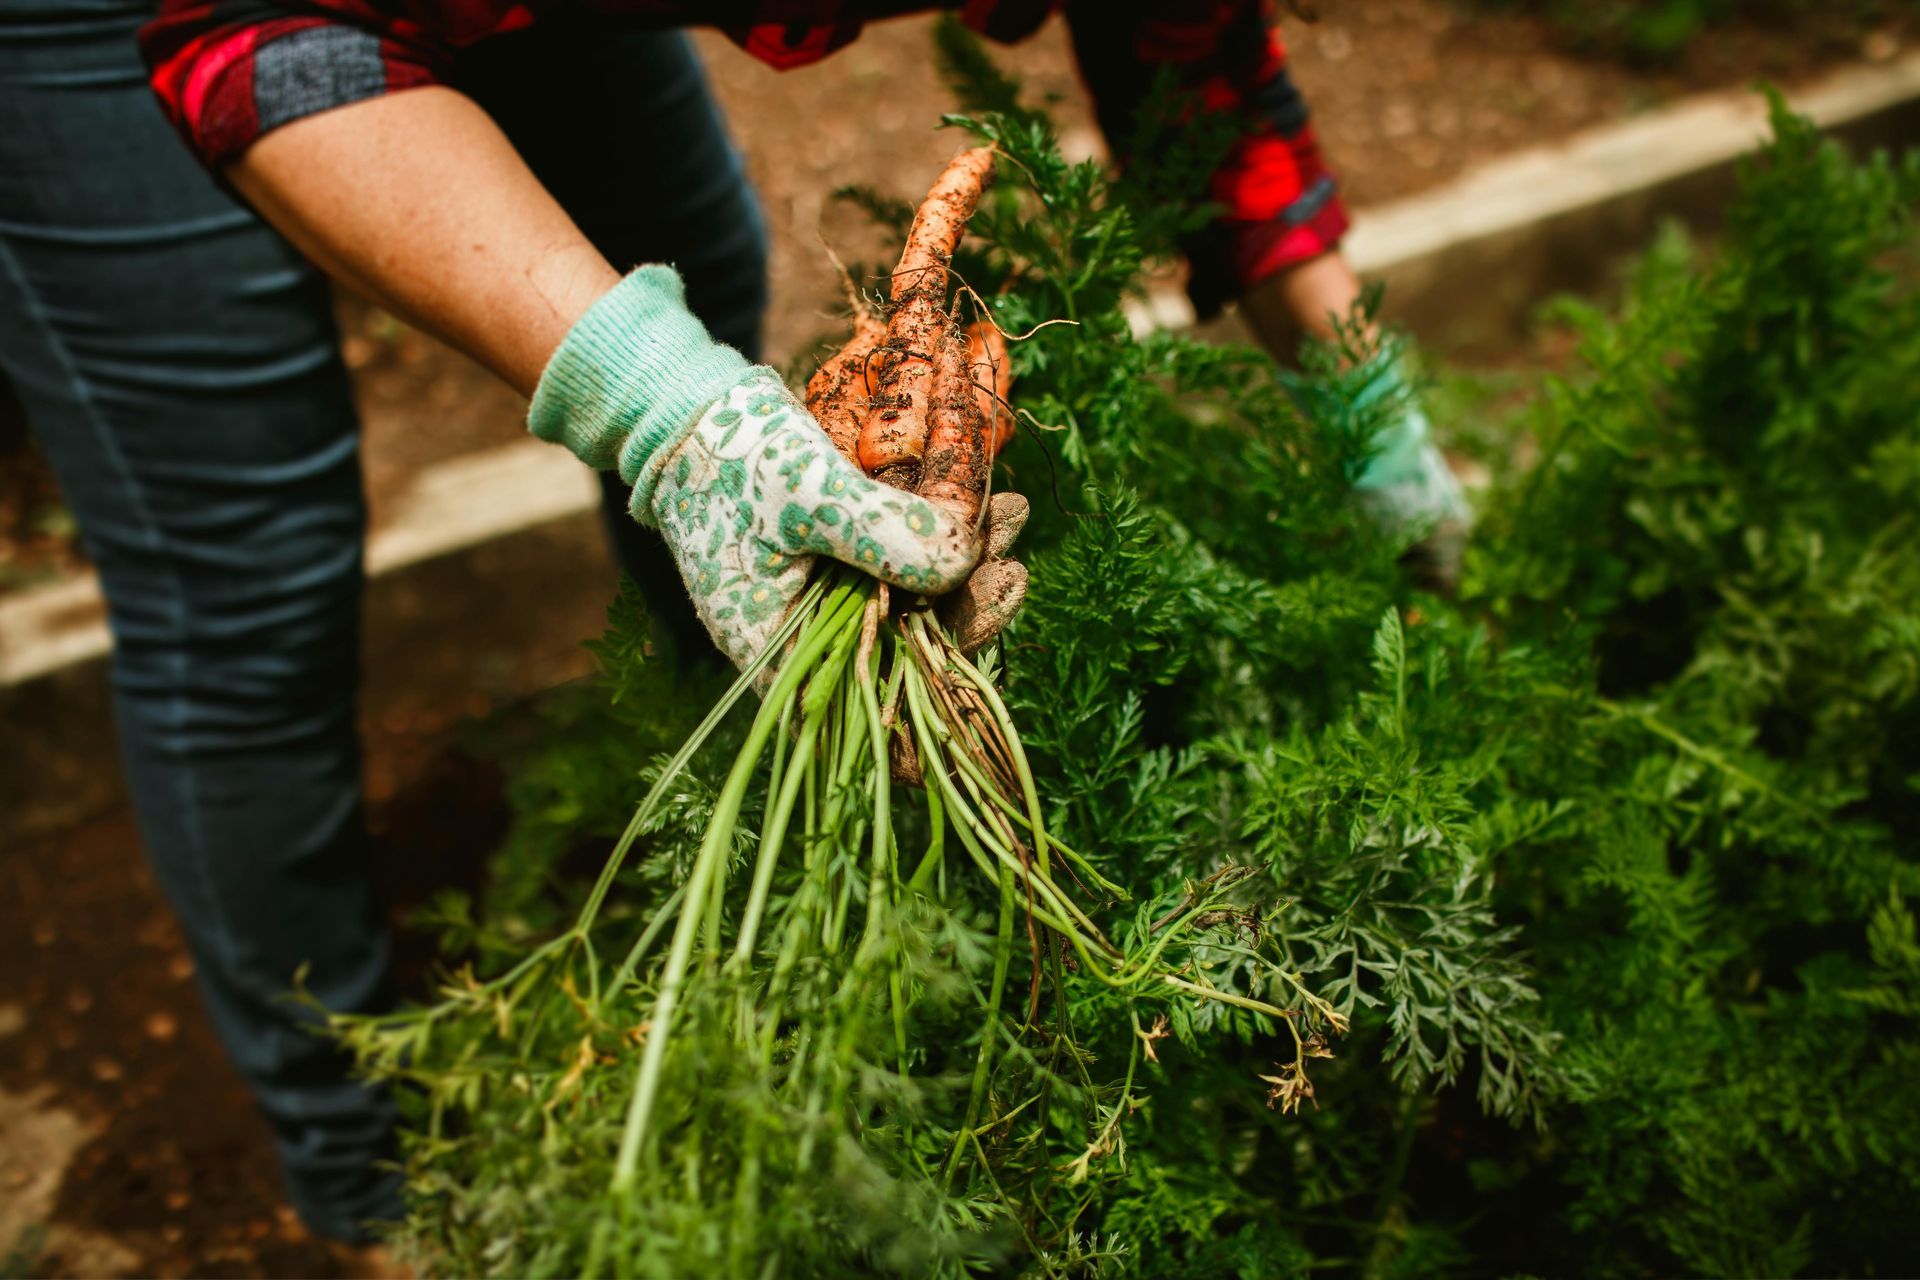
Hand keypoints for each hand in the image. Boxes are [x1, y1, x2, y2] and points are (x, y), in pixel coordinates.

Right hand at [531, 267, 1021, 668]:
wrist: (690, 410)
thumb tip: (964, 563)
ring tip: (1010, 513)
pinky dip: (943, 539)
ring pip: (916, 605)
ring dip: (967, 565)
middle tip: (1013, 566)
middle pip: (910, 653)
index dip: (936, 697)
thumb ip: (882, 532)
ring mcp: (829, 603)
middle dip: (968, 608)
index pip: (872, 705)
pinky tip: (984, 505)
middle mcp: (810, 641)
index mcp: (783, 653)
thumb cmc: (731, 456)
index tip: (990, 651)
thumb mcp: (808, 492)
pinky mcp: (844, 565)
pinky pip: (905, 566)